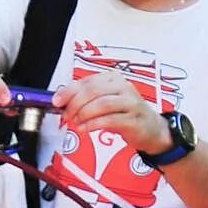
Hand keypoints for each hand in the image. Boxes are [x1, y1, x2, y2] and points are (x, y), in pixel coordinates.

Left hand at [52, 72, 169, 158]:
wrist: (151, 128)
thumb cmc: (124, 113)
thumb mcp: (105, 101)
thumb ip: (85, 98)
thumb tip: (61, 100)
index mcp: (113, 78)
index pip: (86, 81)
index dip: (68, 91)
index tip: (56, 102)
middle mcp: (123, 87)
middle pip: (93, 91)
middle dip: (74, 104)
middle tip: (66, 115)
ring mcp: (130, 102)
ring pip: (101, 104)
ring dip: (83, 114)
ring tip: (75, 122)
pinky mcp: (133, 119)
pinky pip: (109, 120)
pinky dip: (92, 125)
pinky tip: (84, 129)